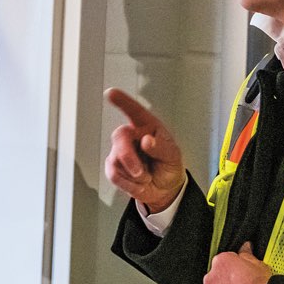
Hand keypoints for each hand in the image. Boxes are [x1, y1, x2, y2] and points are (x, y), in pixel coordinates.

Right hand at [103, 88, 185, 213]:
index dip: (122, 101)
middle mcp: (132, 136)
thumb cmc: (169, 166)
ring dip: (134, 175)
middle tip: (140, 173)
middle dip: (129, 157)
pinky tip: (137, 182)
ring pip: (116, 159)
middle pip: (120, 137)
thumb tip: (146, 140)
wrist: (164, 189)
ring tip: (146, 176)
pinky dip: (128, 184)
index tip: (111, 93)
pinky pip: (114, 174)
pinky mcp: (113, 166)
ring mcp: (120, 151)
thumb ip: (161, 148)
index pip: (134, 111)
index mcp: (148, 127)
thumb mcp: (173, 156)